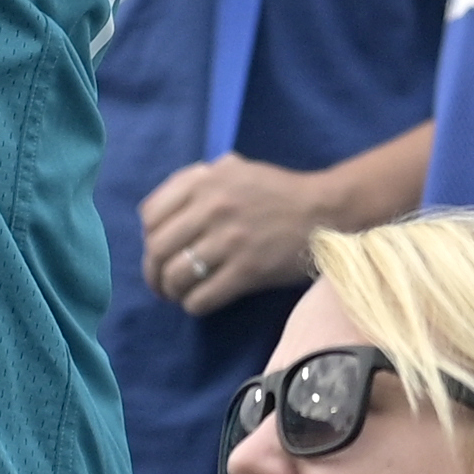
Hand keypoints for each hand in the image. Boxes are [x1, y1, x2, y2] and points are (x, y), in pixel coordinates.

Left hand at [137, 156, 335, 318]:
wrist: (324, 211)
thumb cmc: (278, 191)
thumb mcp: (235, 168)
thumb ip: (197, 180)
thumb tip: (161, 209)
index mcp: (205, 182)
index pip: (150, 215)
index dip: (148, 237)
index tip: (158, 250)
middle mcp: (212, 208)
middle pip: (157, 249)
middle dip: (153, 272)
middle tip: (161, 283)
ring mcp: (230, 241)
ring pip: (176, 277)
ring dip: (171, 292)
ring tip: (179, 294)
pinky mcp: (247, 271)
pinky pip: (202, 297)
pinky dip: (194, 305)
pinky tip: (200, 302)